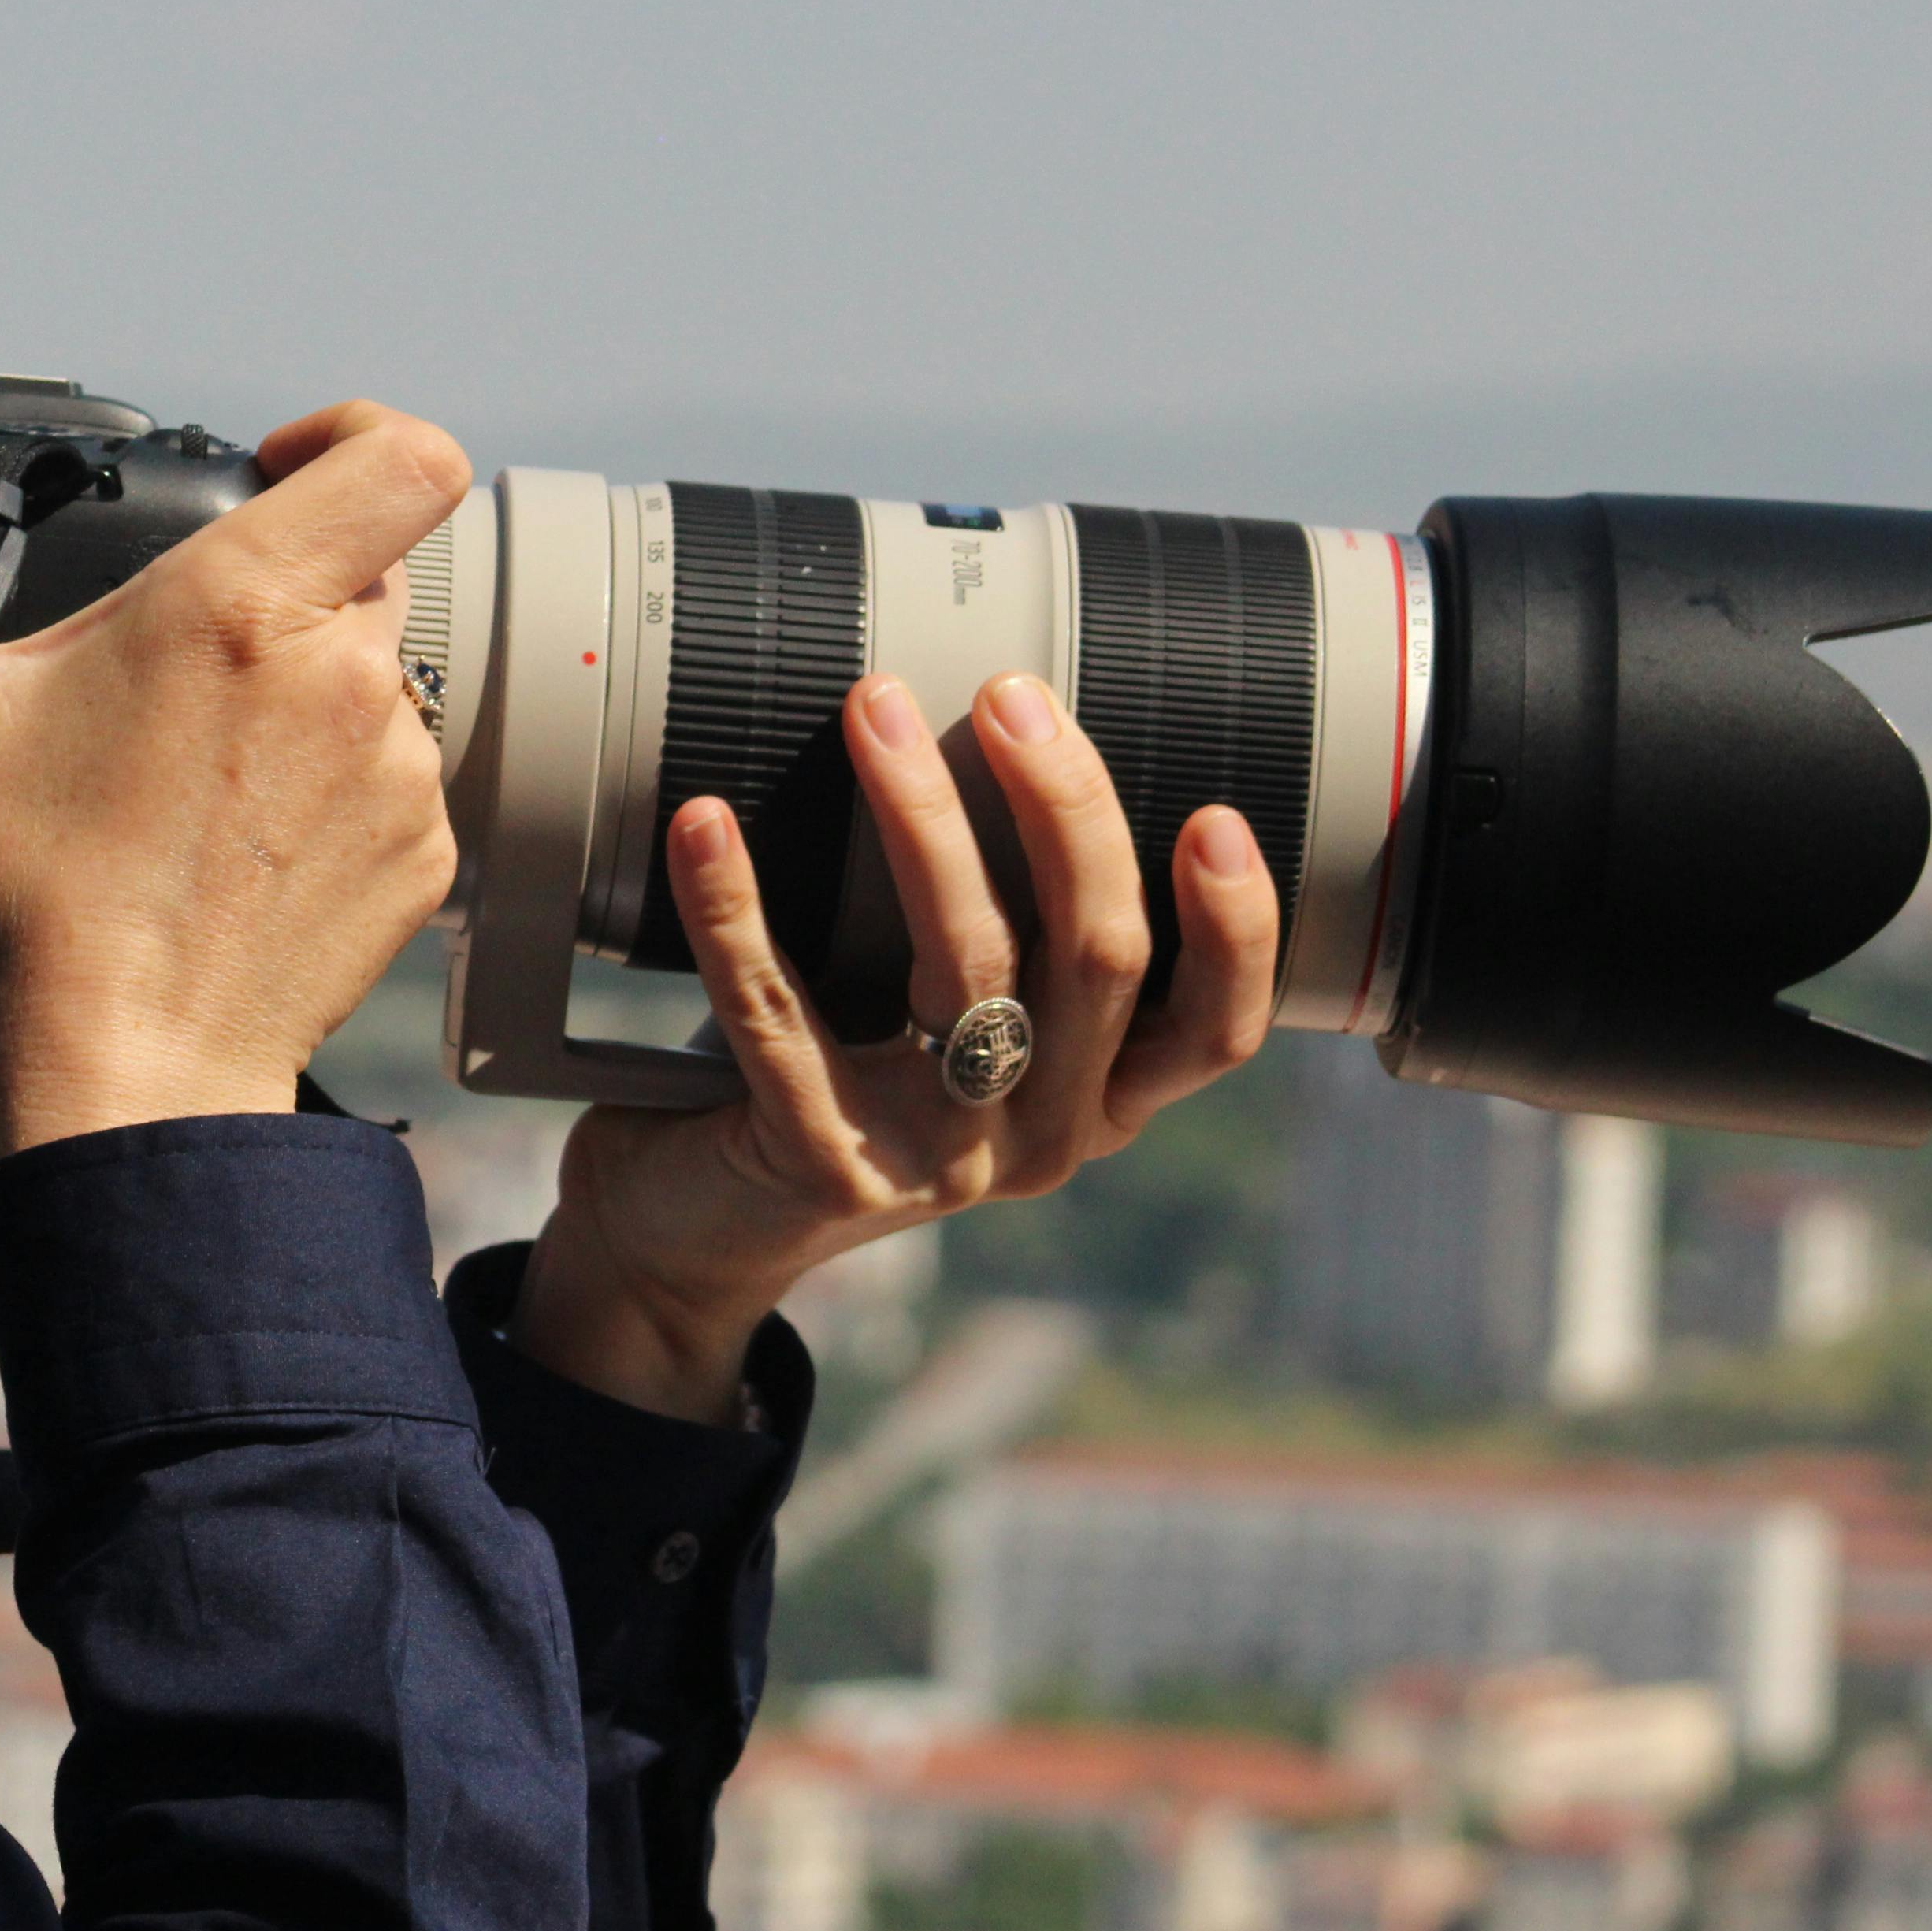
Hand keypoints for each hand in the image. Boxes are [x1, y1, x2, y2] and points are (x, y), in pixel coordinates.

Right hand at [0, 402, 468, 1160]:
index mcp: (242, 603)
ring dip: (302, 704)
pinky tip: (239, 849)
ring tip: (197, 782)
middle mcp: (348, 673)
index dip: (355, 433)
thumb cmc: (17, 898)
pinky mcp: (424, 856)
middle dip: (287, 595)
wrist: (120, 1072)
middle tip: (189, 665)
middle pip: (365, 573)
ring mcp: (401, 771)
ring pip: (374, 684)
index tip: (287, 467)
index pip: (400, 455)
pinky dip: (327, 795)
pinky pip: (389, 782)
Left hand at [512, 672, 1279, 1425]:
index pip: (1214, 1031)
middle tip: (1011, 695)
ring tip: (874, 709)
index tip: (1214, 817)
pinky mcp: (824, 1163)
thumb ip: (1007, 932)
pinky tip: (708, 824)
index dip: (1236, 933)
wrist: (695, 1235)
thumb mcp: (950, 1023)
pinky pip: (780, 1011)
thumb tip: (1018, 738)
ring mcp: (935, 1161)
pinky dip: (738, 906)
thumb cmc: (834, 1082)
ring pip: (966, 964)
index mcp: (1094, 1098)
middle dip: (1064, 807)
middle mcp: (1040, 1137)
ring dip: (922, 817)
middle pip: (1097, 957)